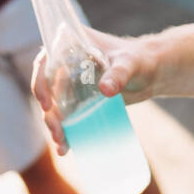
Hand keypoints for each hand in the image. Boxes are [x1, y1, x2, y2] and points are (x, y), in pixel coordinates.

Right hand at [30, 27, 160, 155]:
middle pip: (48, 88)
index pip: (47, 61)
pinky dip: (66, 131)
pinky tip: (65, 148)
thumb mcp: (130, 64)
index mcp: (73, 45)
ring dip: (55, 124)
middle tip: (55, 131)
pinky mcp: (81, 100)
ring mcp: (73, 83)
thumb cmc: (141, 60)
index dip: (40, 82)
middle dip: (49, 112)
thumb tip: (105, 90)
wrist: (152, 73)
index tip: (46, 103)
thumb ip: (118, 74)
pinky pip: (68, 116)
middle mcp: (68, 63)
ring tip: (60, 142)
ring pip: (56, 105)